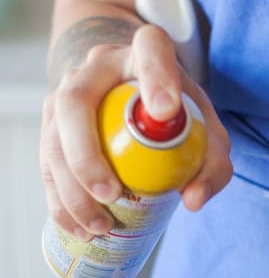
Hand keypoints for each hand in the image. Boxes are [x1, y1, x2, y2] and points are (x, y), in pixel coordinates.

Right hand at [40, 24, 232, 240]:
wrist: (132, 96)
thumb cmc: (176, 114)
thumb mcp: (205, 132)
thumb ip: (212, 162)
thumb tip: (193, 199)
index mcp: (143, 54)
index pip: (150, 49)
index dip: (156, 75)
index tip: (166, 110)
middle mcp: (97, 68)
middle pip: (76, 101)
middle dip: (87, 154)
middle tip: (112, 194)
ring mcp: (66, 94)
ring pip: (54, 137)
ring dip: (72, 188)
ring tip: (101, 225)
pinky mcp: (51, 126)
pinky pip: (47, 164)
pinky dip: (60, 201)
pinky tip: (79, 227)